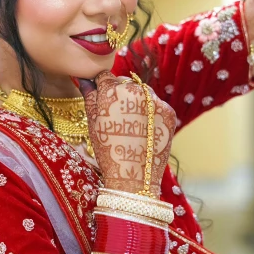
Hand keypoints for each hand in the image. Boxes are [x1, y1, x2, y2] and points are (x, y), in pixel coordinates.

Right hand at [78, 72, 175, 196]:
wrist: (135, 177)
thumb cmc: (109, 151)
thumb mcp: (93, 123)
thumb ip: (89, 96)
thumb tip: (83, 79)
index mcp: (114, 90)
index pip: (105, 76)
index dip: (101, 87)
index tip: (101, 98)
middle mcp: (137, 90)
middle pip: (126, 84)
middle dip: (120, 95)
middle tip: (117, 118)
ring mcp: (155, 100)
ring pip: (143, 93)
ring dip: (137, 103)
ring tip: (132, 126)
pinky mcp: (169, 112)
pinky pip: (157, 106)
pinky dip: (151, 114)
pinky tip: (144, 130)